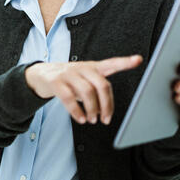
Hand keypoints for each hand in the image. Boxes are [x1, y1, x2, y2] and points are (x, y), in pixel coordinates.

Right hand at [25, 55, 142, 124]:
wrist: (40, 74)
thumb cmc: (68, 80)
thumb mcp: (84, 80)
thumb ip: (97, 91)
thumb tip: (105, 113)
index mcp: (92, 67)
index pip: (111, 63)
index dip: (125, 62)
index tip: (138, 60)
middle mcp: (82, 68)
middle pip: (102, 84)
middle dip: (106, 105)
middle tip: (106, 119)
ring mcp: (68, 73)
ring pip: (87, 92)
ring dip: (92, 109)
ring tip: (92, 120)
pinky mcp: (55, 81)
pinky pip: (69, 98)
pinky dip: (76, 111)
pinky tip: (80, 119)